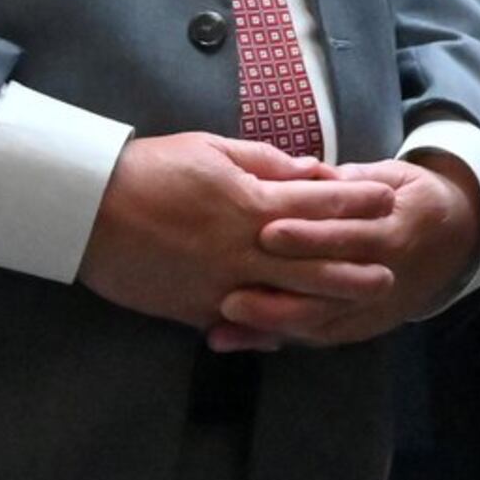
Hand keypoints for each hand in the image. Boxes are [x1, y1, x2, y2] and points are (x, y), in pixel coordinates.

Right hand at [74, 134, 400, 334]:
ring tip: (366, 299)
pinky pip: (246, 320)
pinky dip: (275, 325)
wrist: (85, 209)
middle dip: (360, 263)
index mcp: (253, 201)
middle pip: (319, 259)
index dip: (360, 201)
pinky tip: (303, 328)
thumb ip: (267, 162)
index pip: (324, 201)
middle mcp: (246, 246)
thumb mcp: (212, 150)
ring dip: (332, 299)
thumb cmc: (149, 170)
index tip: (389, 199)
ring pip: (291, 296)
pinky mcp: (196, 307)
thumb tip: (312, 170)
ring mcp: (223, 281)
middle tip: (394, 268)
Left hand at [209, 153, 479, 350]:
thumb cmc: (410, 200)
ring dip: (273, 321)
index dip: (310, 236)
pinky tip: (239, 338)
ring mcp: (376, 305)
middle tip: (232, 290)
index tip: (266, 231)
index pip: (350, 235)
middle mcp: (387, 272)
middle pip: (332, 286)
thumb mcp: (391, 177)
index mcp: (396, 229)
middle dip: (282, 289)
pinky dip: (278, 338)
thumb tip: (308, 172)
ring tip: (226, 315)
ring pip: (323, 320)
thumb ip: (347, 179)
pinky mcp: (365, 326)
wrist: (457, 240)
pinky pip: (321, 337)